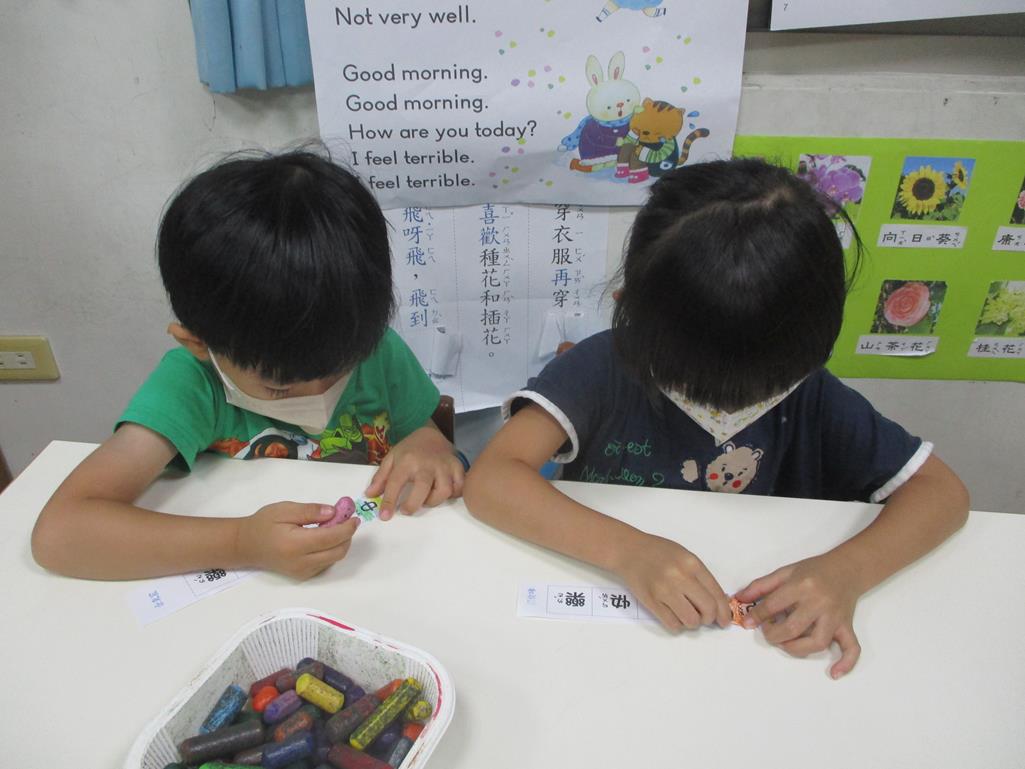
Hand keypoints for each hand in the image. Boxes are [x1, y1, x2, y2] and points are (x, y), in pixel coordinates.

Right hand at [235, 502, 359, 578]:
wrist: (246, 546)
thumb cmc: (264, 524)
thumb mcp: (285, 509)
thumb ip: (310, 511)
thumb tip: (333, 512)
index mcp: (296, 544)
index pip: (331, 538)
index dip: (347, 528)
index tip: (354, 517)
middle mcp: (301, 562)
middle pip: (338, 552)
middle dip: (347, 536)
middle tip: (346, 520)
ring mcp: (303, 572)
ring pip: (334, 559)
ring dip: (340, 543)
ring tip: (333, 527)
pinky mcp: (303, 576)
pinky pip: (326, 563)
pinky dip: (331, 550)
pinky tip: (323, 538)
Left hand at [365, 426, 463, 520]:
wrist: (431, 434)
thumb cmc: (409, 449)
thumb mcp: (391, 458)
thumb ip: (380, 477)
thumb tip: (370, 495)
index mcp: (407, 461)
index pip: (396, 483)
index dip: (389, 501)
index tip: (385, 516)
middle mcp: (426, 464)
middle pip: (423, 488)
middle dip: (414, 504)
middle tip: (406, 510)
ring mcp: (444, 465)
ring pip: (444, 490)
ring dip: (434, 501)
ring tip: (426, 500)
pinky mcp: (457, 467)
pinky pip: (460, 486)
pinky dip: (454, 494)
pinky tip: (445, 494)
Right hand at [614, 532, 731, 630]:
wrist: (628, 550)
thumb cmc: (658, 552)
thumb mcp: (684, 556)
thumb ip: (700, 576)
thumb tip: (716, 602)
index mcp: (692, 564)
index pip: (716, 594)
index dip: (723, 611)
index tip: (724, 620)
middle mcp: (680, 577)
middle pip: (707, 609)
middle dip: (710, 619)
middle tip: (705, 619)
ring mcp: (664, 590)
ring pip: (691, 620)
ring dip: (693, 623)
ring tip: (687, 615)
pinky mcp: (651, 601)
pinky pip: (672, 624)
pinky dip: (678, 625)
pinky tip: (675, 616)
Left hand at [735, 554, 861, 678]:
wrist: (847, 568)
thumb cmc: (814, 570)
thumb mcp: (786, 572)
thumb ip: (761, 585)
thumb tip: (739, 599)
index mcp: (802, 585)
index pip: (774, 605)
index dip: (757, 616)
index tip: (748, 622)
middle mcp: (819, 602)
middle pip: (793, 628)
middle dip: (773, 635)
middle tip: (768, 632)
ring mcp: (835, 617)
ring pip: (817, 642)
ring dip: (797, 649)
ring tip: (786, 644)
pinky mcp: (847, 626)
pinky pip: (852, 647)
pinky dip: (846, 663)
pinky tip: (834, 673)